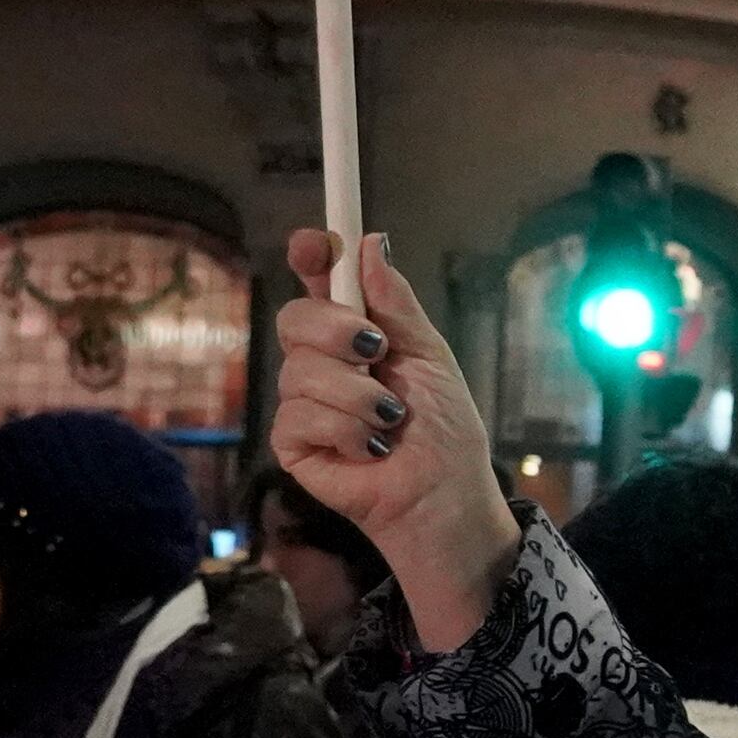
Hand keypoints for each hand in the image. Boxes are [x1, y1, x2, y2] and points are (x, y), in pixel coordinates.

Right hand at [271, 231, 518, 649]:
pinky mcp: (293, 442)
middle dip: (336, 330)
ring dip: (357, 396)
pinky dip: (346, 430)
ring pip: (299, 370)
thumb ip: (396, 304)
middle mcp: (324, 361)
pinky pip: (298, 415)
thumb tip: (370, 242)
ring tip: (391, 421)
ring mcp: (303, 401)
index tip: (318, 244)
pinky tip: (372, 448)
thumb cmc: (444, 430)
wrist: (444, 495)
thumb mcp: (430, 357)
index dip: (313, 256)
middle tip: (377, 352)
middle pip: (294, 317)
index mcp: (357, 332)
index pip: (319, 280)